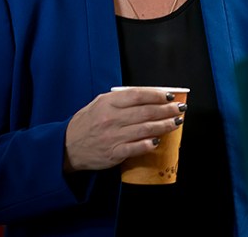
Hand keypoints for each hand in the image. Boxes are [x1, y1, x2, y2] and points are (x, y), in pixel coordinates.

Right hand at [64, 88, 185, 172]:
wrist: (67, 146)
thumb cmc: (86, 123)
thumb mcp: (99, 103)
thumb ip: (120, 99)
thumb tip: (147, 96)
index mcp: (108, 103)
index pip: (138, 95)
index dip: (157, 95)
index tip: (170, 96)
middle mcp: (111, 118)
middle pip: (146, 112)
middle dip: (167, 109)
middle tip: (180, 108)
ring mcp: (113, 136)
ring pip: (145, 129)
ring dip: (164, 125)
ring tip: (177, 122)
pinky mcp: (114, 153)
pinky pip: (136, 148)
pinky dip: (149, 144)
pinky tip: (158, 140)